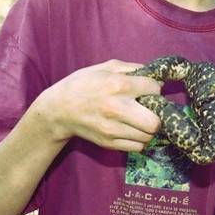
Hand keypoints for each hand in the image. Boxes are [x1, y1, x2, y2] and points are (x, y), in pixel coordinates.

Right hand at [34, 59, 162, 152]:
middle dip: (157, 114)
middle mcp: (117, 108)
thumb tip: (156, 78)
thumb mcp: (105, 68)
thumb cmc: (82, 84)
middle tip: (150, 110)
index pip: (153, 89)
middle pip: (155, 122)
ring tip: (139, 119)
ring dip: (148, 128)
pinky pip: (138, 147)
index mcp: (117, 85)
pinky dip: (140, 139)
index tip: (149, 89)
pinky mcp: (109, 143)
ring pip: (148, 136)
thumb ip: (132, 69)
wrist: (58, 110)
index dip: (155, 88)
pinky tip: (132, 130)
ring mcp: (112, 129)